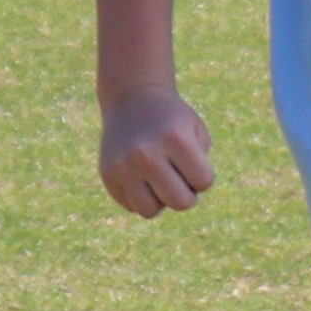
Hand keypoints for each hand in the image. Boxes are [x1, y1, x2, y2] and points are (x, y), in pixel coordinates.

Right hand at [100, 89, 215, 217]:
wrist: (134, 100)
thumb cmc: (175, 123)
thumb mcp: (197, 134)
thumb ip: (199, 169)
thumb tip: (179, 201)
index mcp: (175, 139)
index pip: (203, 182)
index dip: (203, 176)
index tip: (192, 161)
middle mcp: (146, 153)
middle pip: (180, 202)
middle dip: (186, 193)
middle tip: (178, 175)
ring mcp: (123, 165)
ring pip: (150, 211)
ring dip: (160, 200)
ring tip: (159, 178)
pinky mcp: (107, 173)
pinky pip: (132, 205)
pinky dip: (141, 197)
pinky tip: (140, 175)